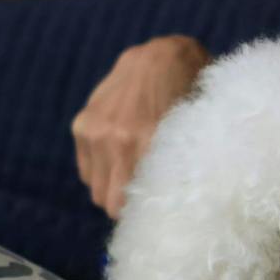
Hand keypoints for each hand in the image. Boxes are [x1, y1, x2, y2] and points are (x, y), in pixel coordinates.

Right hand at [71, 34, 211, 218]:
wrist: (163, 57)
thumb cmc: (195, 99)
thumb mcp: (197, 133)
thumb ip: (182, 167)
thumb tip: (176, 209)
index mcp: (149, 144)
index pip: (131, 206)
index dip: (144, 218)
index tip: (157, 222)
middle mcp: (117, 141)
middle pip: (108, 203)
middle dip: (126, 209)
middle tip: (148, 206)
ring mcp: (95, 133)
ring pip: (95, 189)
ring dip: (113, 191)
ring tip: (138, 182)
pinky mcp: (82, 125)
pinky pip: (87, 170)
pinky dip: (102, 173)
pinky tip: (125, 161)